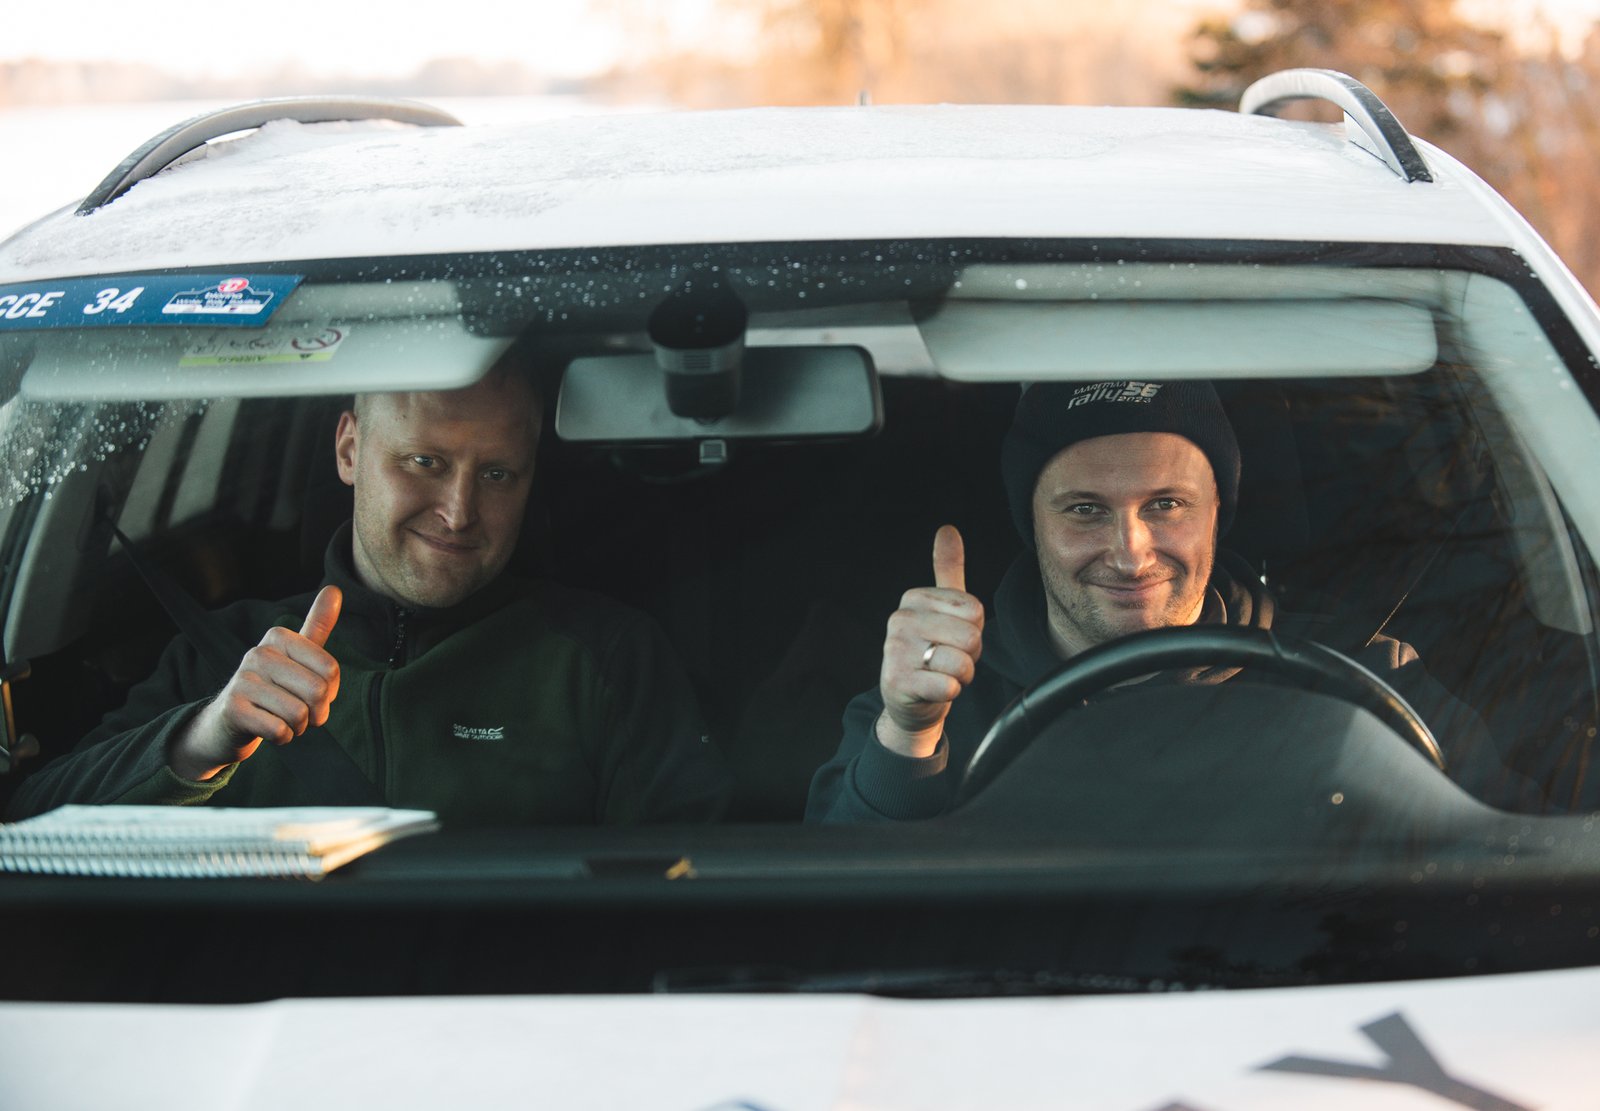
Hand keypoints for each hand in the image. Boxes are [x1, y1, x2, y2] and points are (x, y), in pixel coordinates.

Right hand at [169, 586, 342, 781]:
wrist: (226, 724)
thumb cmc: (272, 688)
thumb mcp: (295, 655)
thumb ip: (316, 625)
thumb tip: (335, 588)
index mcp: (278, 637)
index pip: (331, 670)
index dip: (330, 692)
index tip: (310, 693)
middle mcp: (258, 653)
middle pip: (318, 692)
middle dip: (316, 713)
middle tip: (299, 713)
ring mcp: (243, 680)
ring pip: (300, 714)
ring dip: (298, 727)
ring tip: (282, 720)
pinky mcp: (233, 709)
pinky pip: (280, 730)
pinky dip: (282, 738)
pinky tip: (269, 730)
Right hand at [875, 525, 984, 758]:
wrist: (909, 702)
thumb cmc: (931, 652)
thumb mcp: (941, 608)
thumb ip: (947, 569)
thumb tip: (948, 528)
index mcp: (914, 598)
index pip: (975, 609)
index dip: (974, 631)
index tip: (952, 639)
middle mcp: (900, 619)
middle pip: (971, 636)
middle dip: (970, 656)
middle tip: (947, 661)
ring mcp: (895, 651)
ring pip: (961, 662)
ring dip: (961, 676)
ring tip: (940, 675)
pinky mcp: (897, 682)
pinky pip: (948, 686)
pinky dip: (950, 693)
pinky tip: (933, 690)